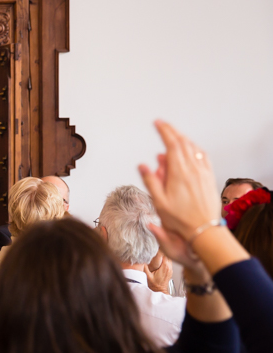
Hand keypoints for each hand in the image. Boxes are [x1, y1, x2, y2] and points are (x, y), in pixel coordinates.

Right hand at [139, 120, 220, 240]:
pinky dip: (195, 147)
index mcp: (179, 173)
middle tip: (162, 124)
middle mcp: (193, 169)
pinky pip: (203, 156)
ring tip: (173, 134)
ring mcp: (203, 172)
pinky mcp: (209, 177)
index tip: (157, 123)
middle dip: (172, 130)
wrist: (205, 230)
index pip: (172, 145)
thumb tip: (142, 165)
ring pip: (193, 148)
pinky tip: (192, 148)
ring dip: (183, 137)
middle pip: (183, 142)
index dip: (164, 131)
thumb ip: (151, 181)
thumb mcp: (159, 203)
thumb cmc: (181, 219)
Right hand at [145, 253, 172, 293]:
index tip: (156, 248)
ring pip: (169, 258)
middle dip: (163, 251)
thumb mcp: (147, 275)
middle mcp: (169, 268)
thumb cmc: (154, 284)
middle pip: (168, 255)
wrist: (159, 290)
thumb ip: (145, 267)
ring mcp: (170, 269)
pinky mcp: (170, 271)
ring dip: (164, 255)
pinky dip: (166, 259)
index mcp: (164, 267)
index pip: (165, 255)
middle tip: (156, 249)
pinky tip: (161, 259)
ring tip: (159, 253)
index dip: (161, 250)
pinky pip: (169, 262)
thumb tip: (141, 260)